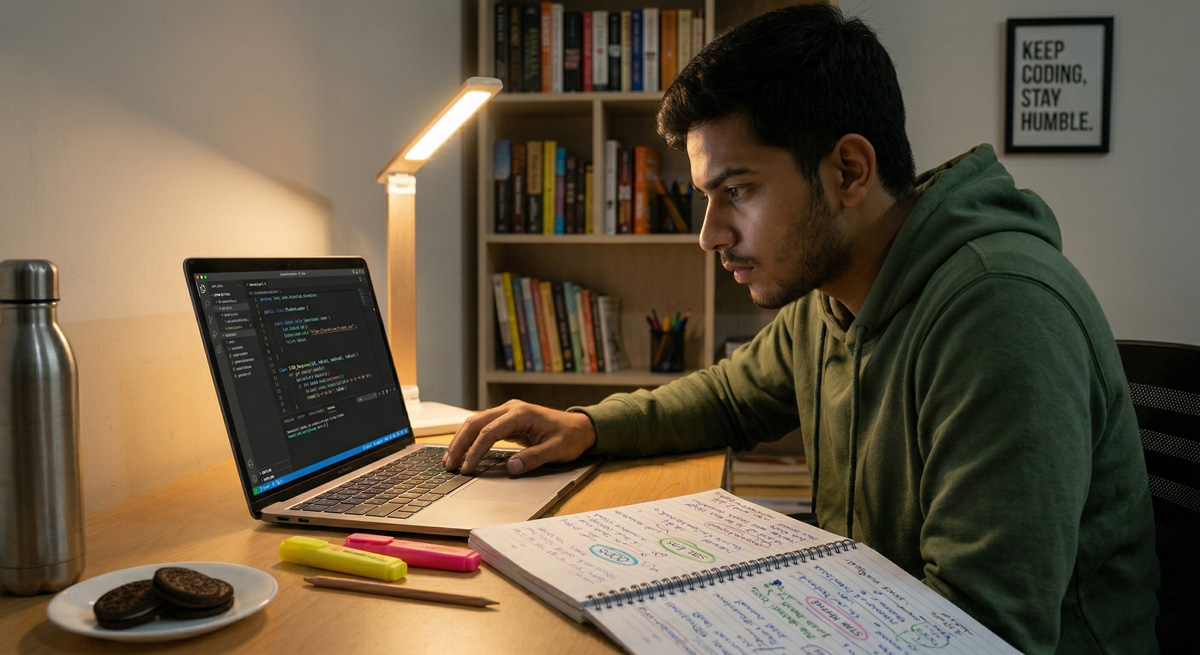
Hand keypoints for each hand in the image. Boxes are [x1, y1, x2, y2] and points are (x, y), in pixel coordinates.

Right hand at [442, 399, 596, 475]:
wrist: (580, 427)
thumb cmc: (570, 437)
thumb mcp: (556, 450)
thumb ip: (534, 458)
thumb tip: (511, 468)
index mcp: (521, 413)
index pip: (489, 432)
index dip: (475, 451)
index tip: (467, 469)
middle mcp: (510, 408)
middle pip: (476, 423)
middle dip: (460, 444)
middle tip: (449, 464)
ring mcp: (508, 412)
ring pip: (476, 422)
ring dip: (461, 440)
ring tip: (450, 460)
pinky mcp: (507, 419)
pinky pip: (483, 427)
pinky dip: (470, 439)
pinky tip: (463, 452)